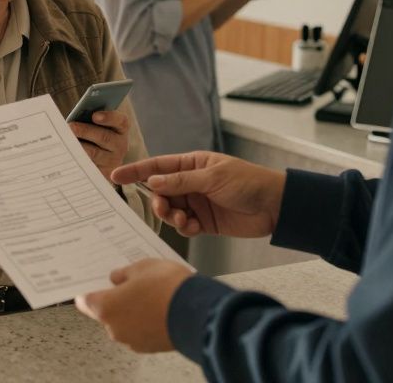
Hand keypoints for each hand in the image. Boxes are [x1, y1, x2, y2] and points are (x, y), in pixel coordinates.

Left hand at [70, 110, 128, 181]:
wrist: (102, 160)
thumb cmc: (94, 135)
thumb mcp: (97, 125)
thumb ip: (89, 119)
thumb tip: (74, 121)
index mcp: (120, 129)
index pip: (120, 121)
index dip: (108, 118)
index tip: (94, 115)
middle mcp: (120, 145)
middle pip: (104, 137)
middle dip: (85, 131)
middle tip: (70, 127)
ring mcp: (113, 161)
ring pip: (95, 154)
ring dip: (79, 147)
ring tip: (66, 141)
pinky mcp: (103, 173)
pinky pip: (89, 167)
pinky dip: (77, 160)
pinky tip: (67, 155)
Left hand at [76, 258, 193, 352]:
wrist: (198, 313)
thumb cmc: (167, 287)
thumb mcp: (143, 267)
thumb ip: (125, 273)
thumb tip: (117, 278)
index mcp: (106, 307)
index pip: (85, 301)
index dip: (90, 291)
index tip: (95, 284)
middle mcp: (115, 328)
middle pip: (106, 312)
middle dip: (116, 300)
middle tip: (130, 285)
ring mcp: (132, 340)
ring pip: (124, 323)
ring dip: (132, 312)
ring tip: (151, 295)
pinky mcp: (150, 347)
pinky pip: (141, 332)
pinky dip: (146, 322)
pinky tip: (160, 308)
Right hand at [112, 152, 284, 238]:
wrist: (275, 206)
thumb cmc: (249, 182)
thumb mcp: (213, 177)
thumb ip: (181, 181)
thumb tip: (153, 181)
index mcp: (192, 164)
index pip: (158, 166)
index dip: (136, 171)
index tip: (116, 175)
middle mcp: (191, 183)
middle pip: (161, 192)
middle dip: (158, 201)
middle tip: (164, 207)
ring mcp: (197, 203)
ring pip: (170, 210)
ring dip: (171, 216)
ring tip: (181, 219)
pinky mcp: (204, 222)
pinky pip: (184, 225)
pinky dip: (183, 227)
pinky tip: (192, 226)